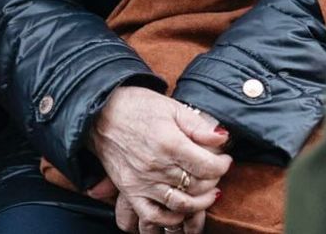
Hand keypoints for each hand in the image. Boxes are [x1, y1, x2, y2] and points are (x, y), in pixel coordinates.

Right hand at [89, 87, 230, 232]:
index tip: (225, 159)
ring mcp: (142, 182)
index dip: (223, 165)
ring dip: (200, 203)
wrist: (100, 113)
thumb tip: (222, 138)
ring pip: (181, 205)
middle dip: (213, 180)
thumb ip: (198, 125)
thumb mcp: (171, 107)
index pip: (208, 166)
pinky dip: (171, 219)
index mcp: (170, 143)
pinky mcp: (130, 191)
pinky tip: (181, 210)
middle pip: (197, 186)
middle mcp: (156, 166)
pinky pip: (153, 216)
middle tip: (215, 172)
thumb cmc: (137, 106)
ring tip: (207, 192)